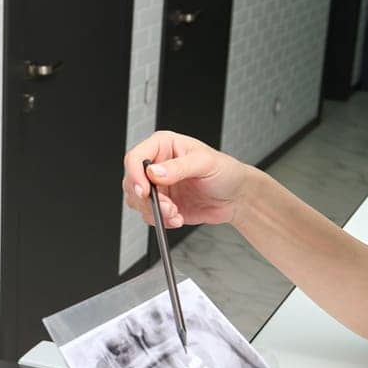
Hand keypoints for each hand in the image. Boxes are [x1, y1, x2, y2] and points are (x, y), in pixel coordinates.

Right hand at [122, 130, 251, 230]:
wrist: (236, 197)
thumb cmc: (225, 171)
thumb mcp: (204, 163)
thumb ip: (178, 167)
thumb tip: (154, 172)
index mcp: (163, 146)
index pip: (135, 158)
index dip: (135, 175)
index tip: (145, 191)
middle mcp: (156, 166)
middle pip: (132, 183)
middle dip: (148, 199)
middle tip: (166, 206)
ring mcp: (158, 187)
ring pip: (137, 202)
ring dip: (155, 212)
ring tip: (175, 212)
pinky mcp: (162, 206)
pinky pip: (149, 216)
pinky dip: (161, 221)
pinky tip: (177, 217)